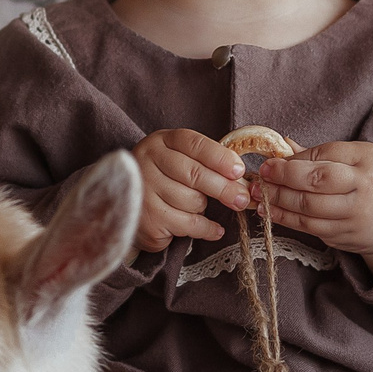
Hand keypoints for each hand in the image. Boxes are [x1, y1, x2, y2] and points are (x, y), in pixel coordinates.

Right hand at [129, 129, 251, 255]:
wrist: (130, 207)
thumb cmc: (166, 180)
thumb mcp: (181, 159)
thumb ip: (207, 163)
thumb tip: (241, 180)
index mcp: (160, 142)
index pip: (195, 144)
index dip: (220, 158)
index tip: (239, 171)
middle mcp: (148, 162)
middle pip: (195, 174)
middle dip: (224, 188)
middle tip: (242, 199)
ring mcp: (145, 191)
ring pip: (192, 200)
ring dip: (204, 207)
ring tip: (198, 207)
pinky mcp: (149, 218)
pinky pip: (189, 224)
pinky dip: (207, 228)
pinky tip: (215, 229)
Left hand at [256, 143, 372, 278]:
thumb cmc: (371, 180)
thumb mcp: (356, 157)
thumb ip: (321, 153)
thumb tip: (281, 144)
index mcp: (367, 160)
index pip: (325, 156)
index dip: (294, 160)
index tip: (270, 162)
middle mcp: (365, 188)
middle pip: (317, 182)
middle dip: (283, 179)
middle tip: (261, 176)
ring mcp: (355, 216)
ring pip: (309, 208)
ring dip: (279, 201)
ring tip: (260, 194)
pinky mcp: (345, 236)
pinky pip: (309, 227)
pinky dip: (286, 219)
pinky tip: (270, 211)